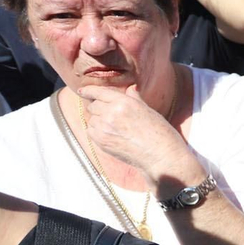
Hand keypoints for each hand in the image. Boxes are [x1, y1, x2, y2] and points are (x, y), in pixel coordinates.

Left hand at [78, 84, 203, 189]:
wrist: (161, 156)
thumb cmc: (160, 133)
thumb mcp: (148, 110)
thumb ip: (135, 98)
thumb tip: (131, 89)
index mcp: (124, 102)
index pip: (99, 92)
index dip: (89, 91)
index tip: (82, 91)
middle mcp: (111, 112)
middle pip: (93, 106)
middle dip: (98, 108)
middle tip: (109, 115)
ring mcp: (105, 127)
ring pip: (92, 119)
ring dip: (98, 121)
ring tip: (114, 128)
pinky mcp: (101, 141)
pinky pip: (91, 131)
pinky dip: (97, 132)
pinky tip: (110, 135)